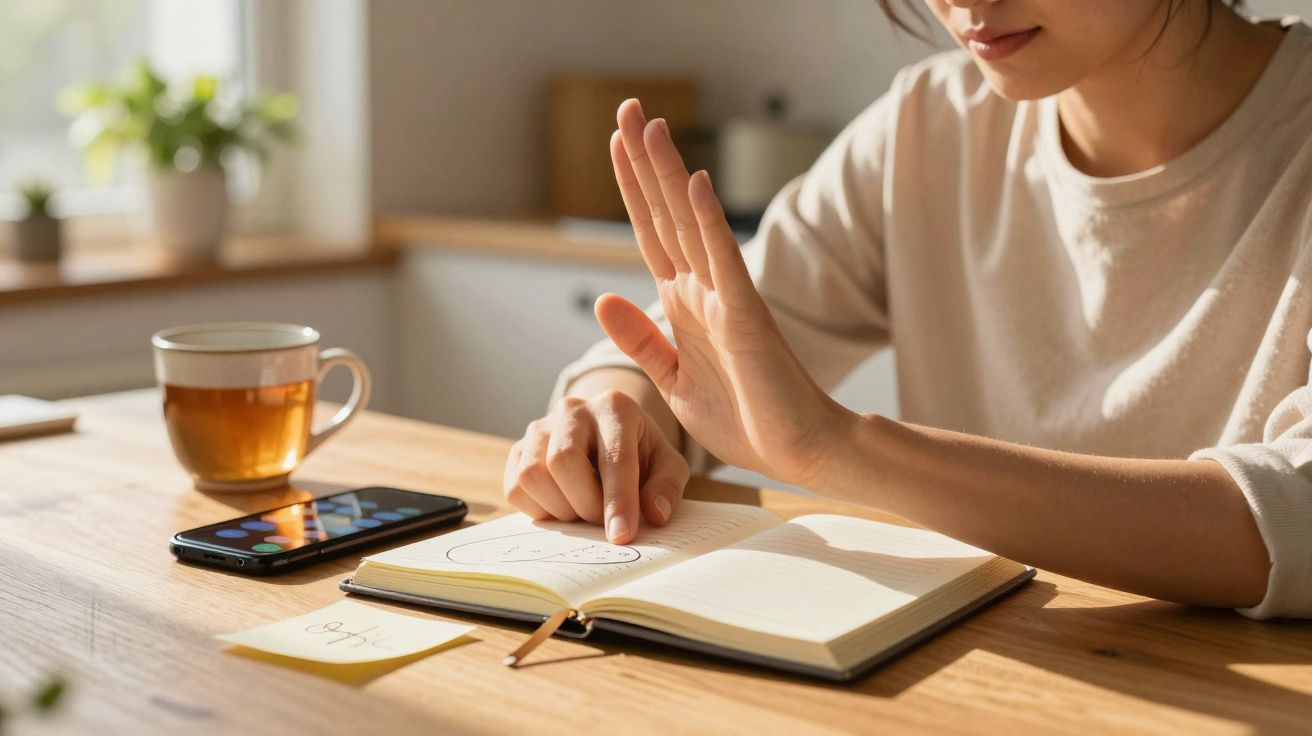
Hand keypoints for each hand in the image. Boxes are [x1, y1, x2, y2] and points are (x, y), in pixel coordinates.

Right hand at [504, 389, 689, 542]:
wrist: (607, 438)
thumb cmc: (640, 454)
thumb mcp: (667, 465)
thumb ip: (666, 487)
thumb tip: (654, 514)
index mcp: (615, 407)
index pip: (614, 457)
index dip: (618, 500)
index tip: (622, 535)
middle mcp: (573, 409)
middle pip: (563, 461)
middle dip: (584, 504)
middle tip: (601, 521)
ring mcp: (540, 427)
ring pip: (532, 475)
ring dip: (559, 508)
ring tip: (581, 510)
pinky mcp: (518, 449)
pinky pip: (514, 488)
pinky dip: (538, 509)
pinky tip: (561, 506)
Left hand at [599, 98, 851, 486]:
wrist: (797, 451)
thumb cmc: (744, 418)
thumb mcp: (673, 379)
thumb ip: (642, 339)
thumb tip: (602, 298)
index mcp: (684, 302)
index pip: (650, 232)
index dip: (631, 187)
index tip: (614, 141)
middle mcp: (703, 288)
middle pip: (665, 213)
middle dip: (643, 161)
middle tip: (626, 106)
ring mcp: (726, 297)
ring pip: (689, 223)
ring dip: (667, 174)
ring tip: (648, 125)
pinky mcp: (746, 316)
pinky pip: (724, 260)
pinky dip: (707, 220)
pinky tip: (692, 181)